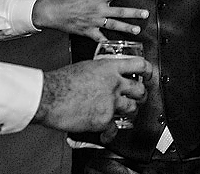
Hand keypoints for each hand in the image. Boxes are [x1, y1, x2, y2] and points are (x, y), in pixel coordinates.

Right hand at [32, 0, 148, 40]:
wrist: (51, 12)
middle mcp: (98, 10)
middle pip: (120, 12)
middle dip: (134, 13)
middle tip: (146, 14)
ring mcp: (94, 22)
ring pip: (113, 26)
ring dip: (126, 28)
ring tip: (137, 30)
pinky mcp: (88, 32)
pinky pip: (100, 38)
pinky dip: (108, 43)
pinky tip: (117, 47)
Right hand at [33, 57, 149, 132]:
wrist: (49, 96)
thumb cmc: (60, 82)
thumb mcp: (85, 66)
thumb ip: (100, 71)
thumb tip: (104, 76)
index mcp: (109, 67)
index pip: (139, 65)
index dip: (149, 71)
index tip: (150, 75)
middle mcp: (114, 83)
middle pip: (140, 89)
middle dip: (141, 95)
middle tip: (139, 98)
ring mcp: (110, 102)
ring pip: (132, 108)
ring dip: (130, 112)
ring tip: (125, 114)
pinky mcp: (104, 119)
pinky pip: (115, 128)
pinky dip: (111, 133)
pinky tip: (107, 133)